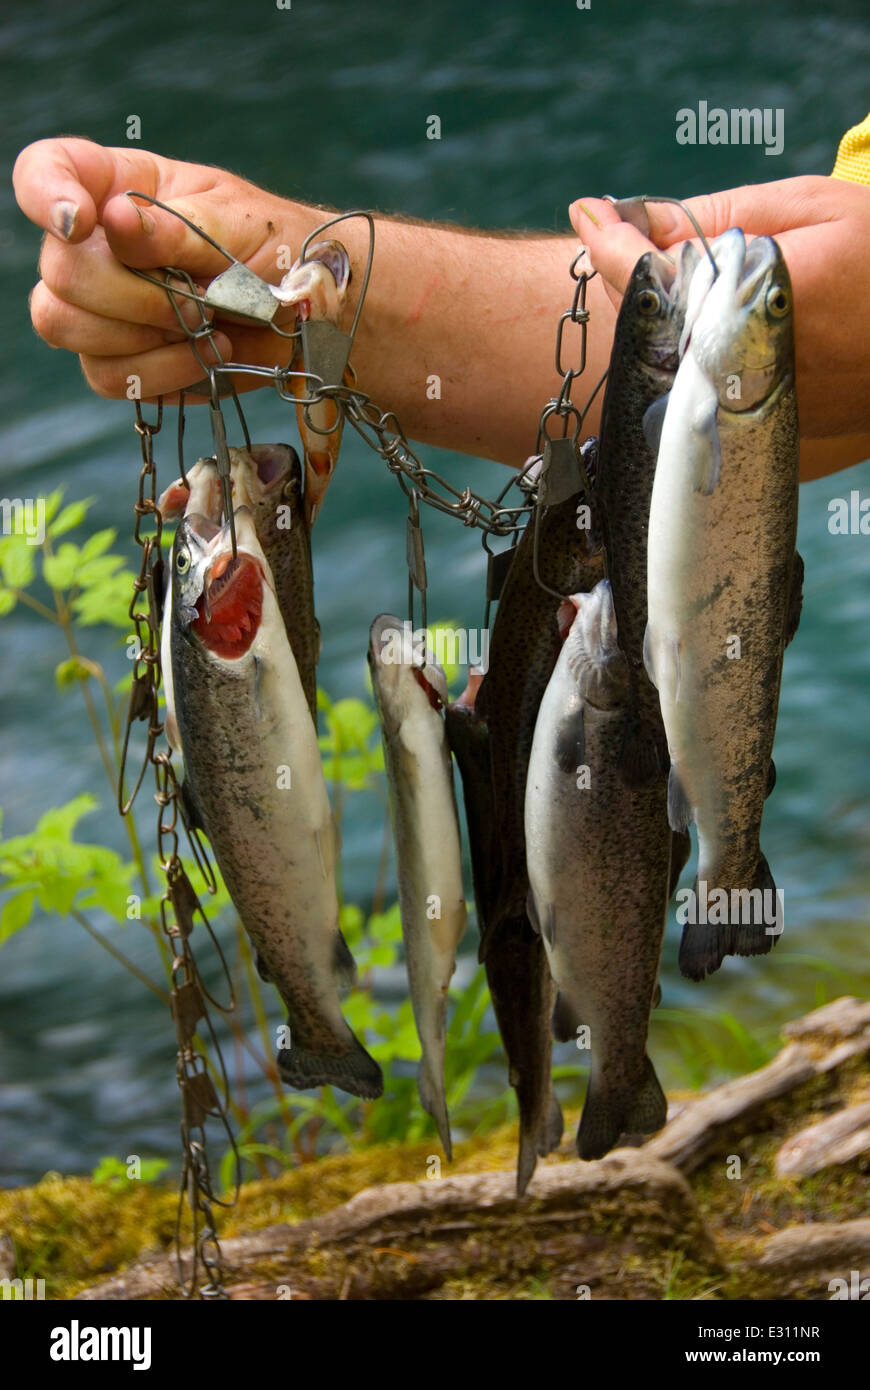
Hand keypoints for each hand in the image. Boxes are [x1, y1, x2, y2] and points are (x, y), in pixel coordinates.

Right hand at [13, 137, 299, 400]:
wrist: (310, 314)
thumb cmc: (275, 248)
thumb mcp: (237, 223)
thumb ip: (176, 226)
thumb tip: (114, 221)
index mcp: (118, 187)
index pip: (44, 172)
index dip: (46, 194)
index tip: (83, 222)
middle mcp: (97, 245)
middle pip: (59, 270)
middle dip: (130, 294)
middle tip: (196, 299)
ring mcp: (101, 307)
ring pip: (64, 324)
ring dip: (141, 334)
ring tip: (204, 325)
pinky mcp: (121, 360)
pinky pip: (105, 375)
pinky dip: (160, 371)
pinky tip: (203, 355)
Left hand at [570, 176, 869, 445]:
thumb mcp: (811, 210)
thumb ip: (721, 216)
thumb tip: (637, 219)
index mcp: (760, 300)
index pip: (652, 273)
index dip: (610, 240)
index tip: (588, 211)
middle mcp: (747, 366)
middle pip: (648, 326)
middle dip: (632, 278)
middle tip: (630, 236)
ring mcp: (753, 411)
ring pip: (666, 368)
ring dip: (660, 323)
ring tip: (682, 281)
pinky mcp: (765, 437)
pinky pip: (699, 396)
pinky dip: (691, 358)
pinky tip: (713, 328)